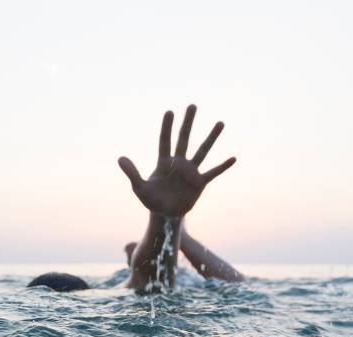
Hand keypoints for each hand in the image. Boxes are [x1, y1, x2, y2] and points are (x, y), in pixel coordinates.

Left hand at [118, 104, 235, 216]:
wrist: (166, 214)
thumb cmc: (152, 200)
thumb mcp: (139, 188)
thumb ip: (132, 172)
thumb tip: (120, 158)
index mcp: (164, 162)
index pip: (165, 141)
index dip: (167, 127)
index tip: (170, 112)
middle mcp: (178, 163)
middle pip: (184, 139)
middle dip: (188, 123)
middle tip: (192, 105)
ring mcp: (190, 172)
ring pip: (202, 151)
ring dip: (211, 138)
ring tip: (220, 122)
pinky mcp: (199, 183)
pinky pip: (213, 173)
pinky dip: (222, 166)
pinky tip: (233, 158)